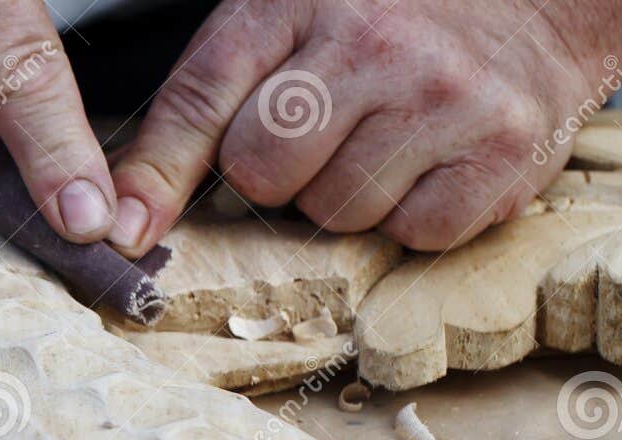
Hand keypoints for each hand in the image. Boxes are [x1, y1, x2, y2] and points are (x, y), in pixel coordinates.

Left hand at [109, 0, 621, 252]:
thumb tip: (124, 220)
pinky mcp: (500, 153)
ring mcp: (442, 97)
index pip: (202, 100)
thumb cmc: (390, 17)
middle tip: (320, 138)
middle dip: (277, 176)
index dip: (156, 177)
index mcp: (298, 1)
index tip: (121, 234)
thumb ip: (204, 104)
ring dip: (346, 196)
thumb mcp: (285, 21)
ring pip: (335, 212)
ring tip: (383, 140)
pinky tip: (430, 163)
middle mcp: (373, 43)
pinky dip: (412, 216)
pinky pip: (411, 234)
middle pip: (264, 174)